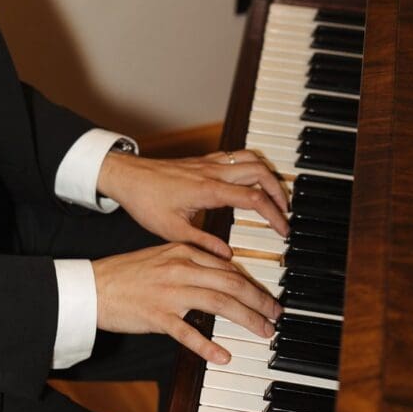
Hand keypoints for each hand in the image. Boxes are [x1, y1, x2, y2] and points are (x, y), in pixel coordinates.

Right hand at [92, 241, 281, 363]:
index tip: (266, 298)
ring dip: (246, 319)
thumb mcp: (159, 257)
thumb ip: (188, 263)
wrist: (91, 287)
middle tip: (275, 315)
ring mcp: (169, 292)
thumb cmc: (123, 275)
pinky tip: (223, 356)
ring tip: (263, 332)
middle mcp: (179, 268)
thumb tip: (218, 274)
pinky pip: (187, 332)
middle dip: (259, 300)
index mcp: (181, 251)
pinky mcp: (156, 316)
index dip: (252, 284)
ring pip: (219, 303)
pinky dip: (207, 345)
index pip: (227, 267)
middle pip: (231, 283)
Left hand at [97, 149, 288, 254]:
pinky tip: (253, 181)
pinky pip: (237, 156)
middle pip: (261, 173)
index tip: (283, 231)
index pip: (254, 199)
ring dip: (269, 176)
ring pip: (252, 159)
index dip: (274, 215)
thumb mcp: (171, 229)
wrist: (127, 176)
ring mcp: (209, 163)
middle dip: (280, 193)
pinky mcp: (204, 160)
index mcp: (208, 190)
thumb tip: (227, 256)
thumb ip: (203, 243)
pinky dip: (253, 166)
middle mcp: (213, 172)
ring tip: (276, 197)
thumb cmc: (145, 201)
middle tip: (285, 214)